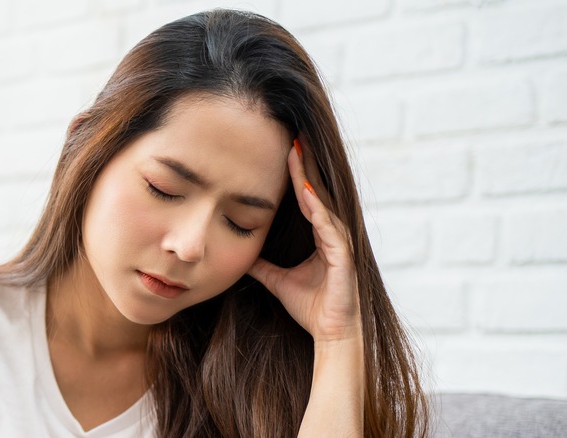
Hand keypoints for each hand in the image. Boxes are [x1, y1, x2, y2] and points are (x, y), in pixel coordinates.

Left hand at [247, 138, 360, 343]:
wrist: (332, 334)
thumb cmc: (311, 307)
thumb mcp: (277, 280)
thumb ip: (262, 266)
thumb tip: (241, 255)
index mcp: (320, 236)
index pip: (306, 198)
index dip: (295, 174)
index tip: (283, 149)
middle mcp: (332, 234)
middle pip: (315, 191)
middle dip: (304, 164)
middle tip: (292, 135)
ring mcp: (339, 243)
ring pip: (321, 202)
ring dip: (308, 178)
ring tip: (295, 153)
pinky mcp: (343, 256)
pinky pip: (328, 227)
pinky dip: (317, 209)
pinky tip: (304, 192)